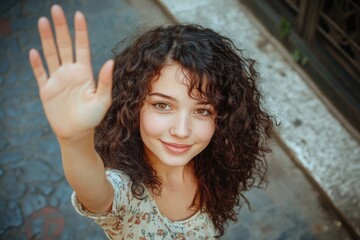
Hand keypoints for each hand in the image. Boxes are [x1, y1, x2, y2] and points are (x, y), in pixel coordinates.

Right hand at [29, 5, 113, 139]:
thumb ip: (104, 82)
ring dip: (46, 39)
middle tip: (56, 9)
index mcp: (84, 72)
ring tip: (43, 21)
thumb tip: (109, 61)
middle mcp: (70, 72)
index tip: (78, 15)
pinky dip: (37, 63)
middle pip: (64, 45)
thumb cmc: (92, 118)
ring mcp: (57, 79)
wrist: (76, 134)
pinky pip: (40, 73)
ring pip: (51, 54)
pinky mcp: (46, 89)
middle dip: (60, 28)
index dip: (80, 31)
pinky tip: (34, 51)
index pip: (82, 47)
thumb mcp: (102, 101)